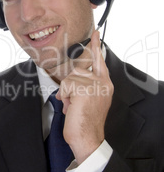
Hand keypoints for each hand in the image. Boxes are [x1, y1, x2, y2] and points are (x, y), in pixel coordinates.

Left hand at [56, 30, 113, 163]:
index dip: (96, 46)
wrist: (88, 138)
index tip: (96, 33)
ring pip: (69, 78)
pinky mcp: (85, 89)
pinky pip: (66, 85)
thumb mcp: (89, 100)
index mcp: (105, 84)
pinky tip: (72, 107)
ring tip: (74, 106)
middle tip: (74, 102)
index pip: (100, 61)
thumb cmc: (85, 122)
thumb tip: (68, 82)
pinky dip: (65, 97)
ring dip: (67, 93)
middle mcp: (103, 82)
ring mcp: (95, 85)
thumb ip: (84, 86)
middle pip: (77, 70)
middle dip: (70, 86)